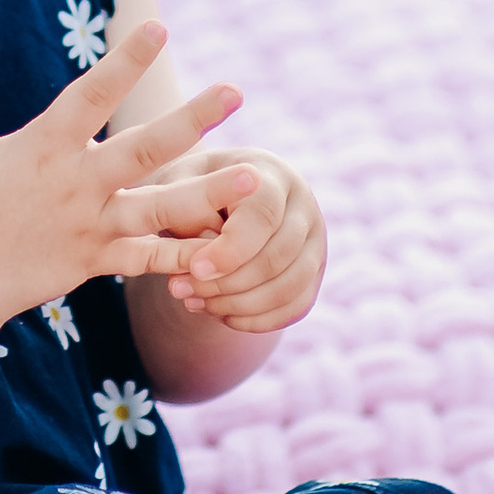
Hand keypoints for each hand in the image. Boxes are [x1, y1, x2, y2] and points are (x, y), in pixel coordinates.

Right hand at [0, 20, 251, 335]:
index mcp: (42, 150)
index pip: (91, 96)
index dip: (125, 63)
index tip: (159, 28)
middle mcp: (76, 186)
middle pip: (145, 149)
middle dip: (193, 119)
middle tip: (236, 90)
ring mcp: (91, 227)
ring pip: (162, 209)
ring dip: (210, 194)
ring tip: (255, 179)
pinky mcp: (96, 261)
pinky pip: (150, 259)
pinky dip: (187, 255)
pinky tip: (230, 249)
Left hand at [145, 144, 324, 335]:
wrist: (215, 195)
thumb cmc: (191, 189)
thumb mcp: (178, 186)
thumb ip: (189, 215)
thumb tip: (202, 261)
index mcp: (270, 173)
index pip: (263, 215)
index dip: (231, 249)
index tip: (195, 269)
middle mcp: (302, 204)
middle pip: (279, 255)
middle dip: (229, 283)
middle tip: (182, 291)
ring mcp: (314, 239)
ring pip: (290, 286)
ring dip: (240, 305)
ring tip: (195, 304)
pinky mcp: (313, 271)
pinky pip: (295, 307)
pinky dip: (258, 320)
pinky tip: (221, 315)